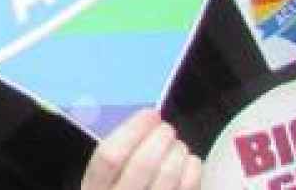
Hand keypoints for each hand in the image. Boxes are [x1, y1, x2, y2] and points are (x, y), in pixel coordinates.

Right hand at [81, 109, 200, 189]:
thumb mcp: (103, 183)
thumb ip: (117, 160)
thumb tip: (146, 124)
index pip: (109, 157)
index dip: (133, 130)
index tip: (149, 114)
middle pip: (143, 164)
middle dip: (160, 138)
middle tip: (166, 129)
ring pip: (168, 177)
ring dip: (178, 152)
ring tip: (176, 146)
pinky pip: (187, 189)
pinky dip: (192, 170)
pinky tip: (189, 162)